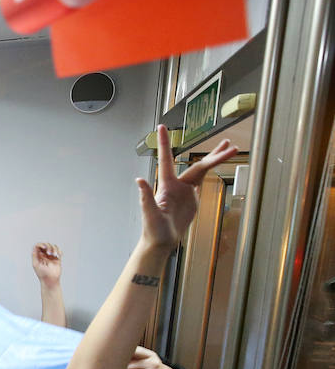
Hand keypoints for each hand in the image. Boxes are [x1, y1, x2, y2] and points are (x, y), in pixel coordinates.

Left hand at [31, 243, 61, 285]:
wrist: (50, 280)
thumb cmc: (42, 274)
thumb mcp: (36, 264)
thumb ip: (34, 255)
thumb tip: (34, 247)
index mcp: (38, 256)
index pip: (38, 246)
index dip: (41, 244)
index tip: (44, 248)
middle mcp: (44, 255)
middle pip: (46, 245)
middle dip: (48, 246)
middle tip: (49, 253)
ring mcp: (51, 256)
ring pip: (53, 246)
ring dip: (54, 249)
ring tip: (55, 255)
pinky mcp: (57, 258)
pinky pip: (58, 251)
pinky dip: (59, 251)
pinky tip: (58, 255)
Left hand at [140, 124, 236, 250]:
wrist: (160, 242)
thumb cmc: (153, 229)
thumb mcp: (149, 213)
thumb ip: (146, 196)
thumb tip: (139, 180)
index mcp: (167, 185)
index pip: (167, 159)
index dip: (165, 143)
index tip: (162, 126)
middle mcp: (177, 185)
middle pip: (198, 165)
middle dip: (215, 156)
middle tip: (229, 144)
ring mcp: (185, 191)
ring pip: (202, 170)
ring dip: (215, 159)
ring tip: (229, 147)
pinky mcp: (191, 199)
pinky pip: (202, 181)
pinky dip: (210, 171)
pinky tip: (216, 164)